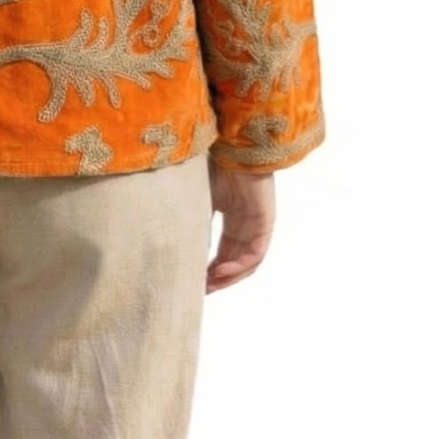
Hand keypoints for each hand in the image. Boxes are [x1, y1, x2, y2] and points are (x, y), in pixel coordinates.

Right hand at [206, 158, 274, 293]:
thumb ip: (193, 219)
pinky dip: (239, 266)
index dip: (210, 268)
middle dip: (218, 279)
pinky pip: (255, 254)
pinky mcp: (265, 224)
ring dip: (228, 277)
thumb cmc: (215, 165)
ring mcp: (257, 225)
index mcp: (232, 216)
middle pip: (235, 261)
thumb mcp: (200, 198)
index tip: (194, 281)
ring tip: (209, 286)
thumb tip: (173, 241)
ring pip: (246, 262)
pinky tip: (221, 272)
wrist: (234, 147)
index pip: (223, 251)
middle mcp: (246, 224)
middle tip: (200, 291)